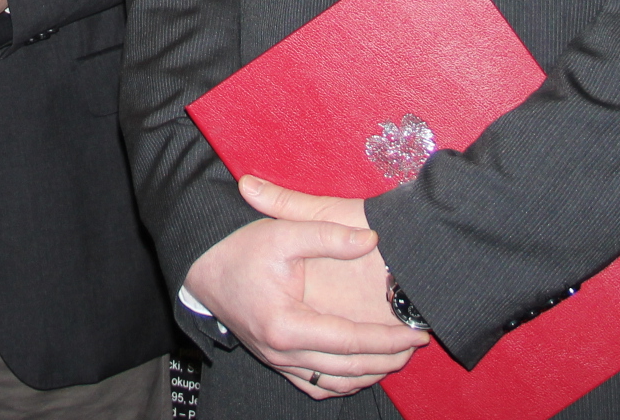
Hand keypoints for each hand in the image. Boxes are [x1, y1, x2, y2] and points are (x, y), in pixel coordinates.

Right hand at [186, 181, 429, 399]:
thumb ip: (329, 236)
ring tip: (397, 355)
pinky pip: (316, 387)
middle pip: (348, 369)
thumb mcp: (284, 233)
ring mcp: (277, 362)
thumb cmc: (240, 249)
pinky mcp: (276, 362)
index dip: (387, 338)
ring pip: (335, 385)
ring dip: (369, 374)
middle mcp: (282, 353)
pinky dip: (344, 382)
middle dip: (388, 359)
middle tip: (417, 343)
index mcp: (286, 325)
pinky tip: (363, 367)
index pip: (350, 341)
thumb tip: (371, 241)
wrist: (202, 267)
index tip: (416, 331)